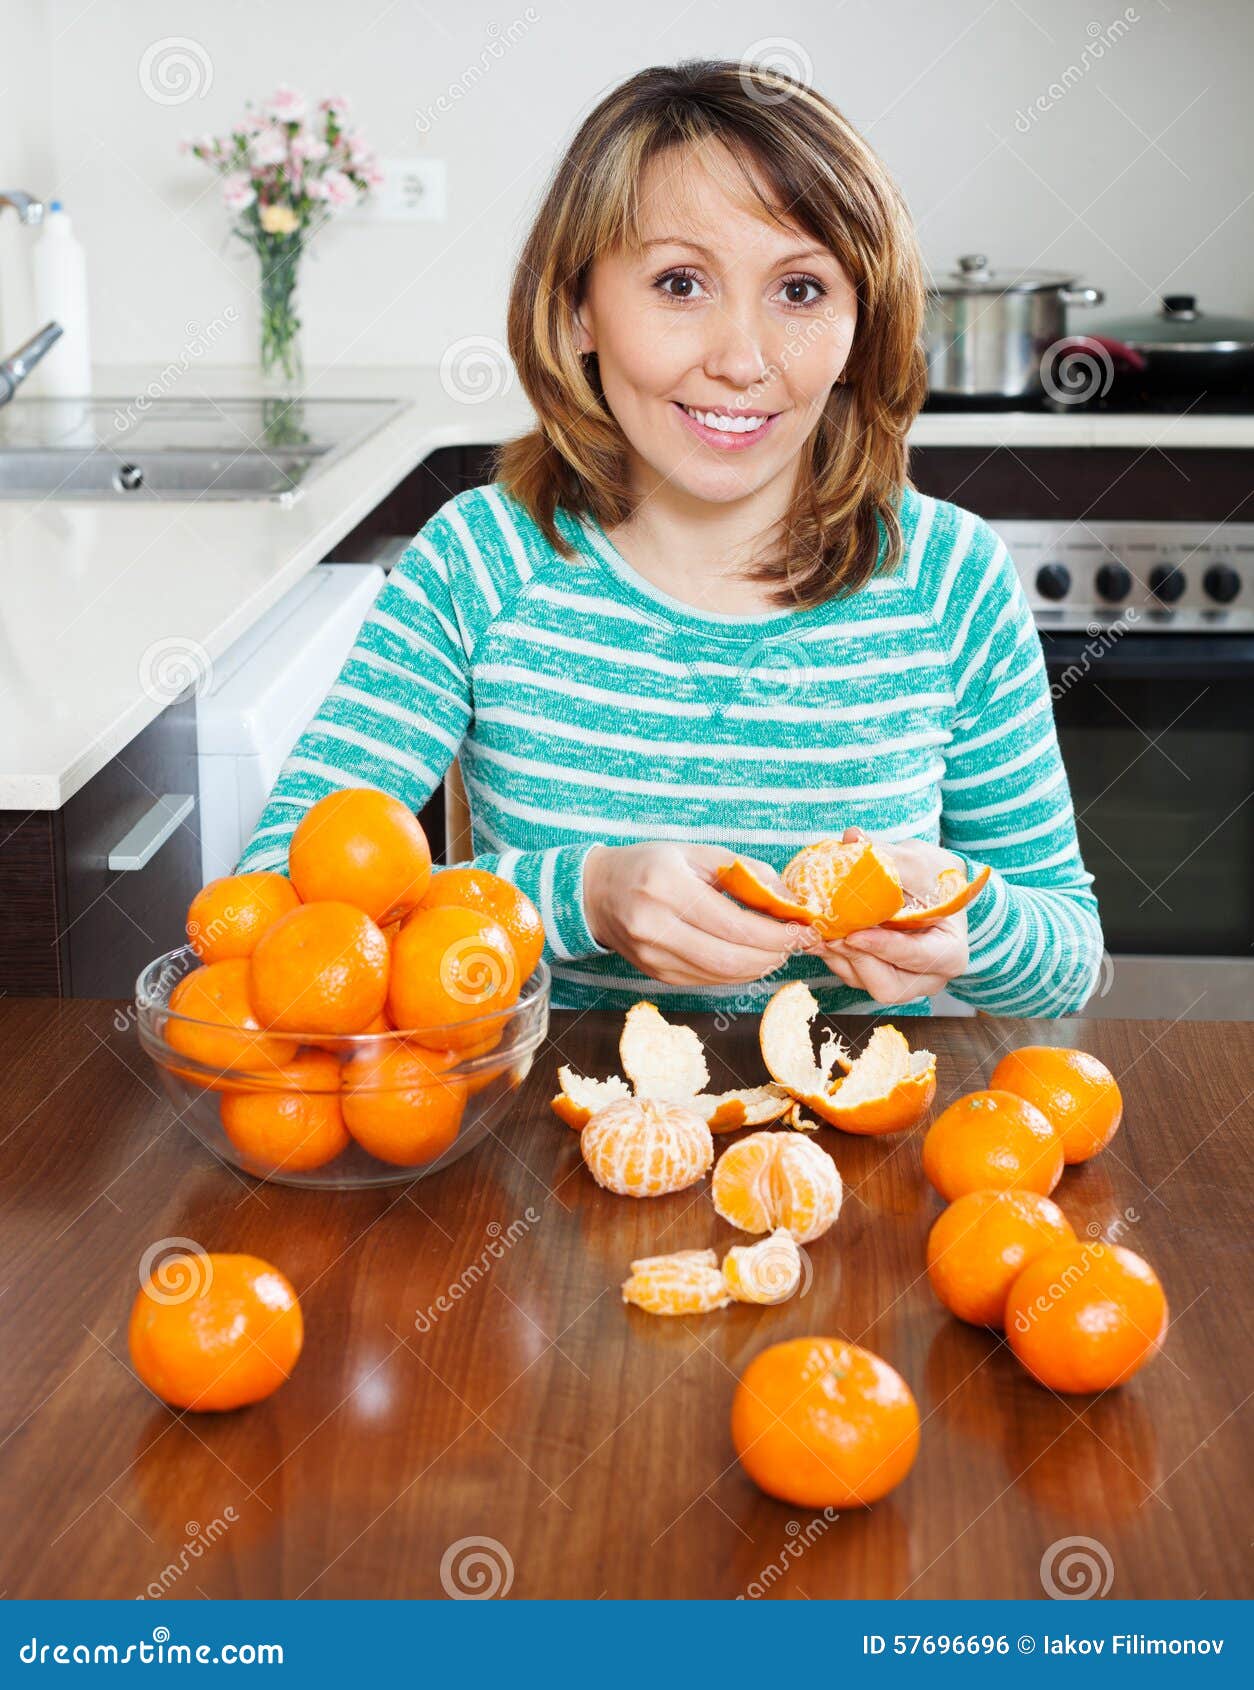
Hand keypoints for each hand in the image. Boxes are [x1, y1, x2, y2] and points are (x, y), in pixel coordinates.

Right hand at [583, 842, 823, 986]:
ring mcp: (653, 957)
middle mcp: (655, 927)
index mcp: (666, 887)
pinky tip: (751, 957)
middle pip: (730, 959)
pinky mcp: (656, 975)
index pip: (734, 925)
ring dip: (760, 966)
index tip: (804, 930)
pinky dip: (737, 972)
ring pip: (722, 976)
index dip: (776, 934)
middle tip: (798, 943)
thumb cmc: (651, 866)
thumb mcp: (696, 853)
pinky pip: (708, 980)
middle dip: (774, 954)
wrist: (597, 893)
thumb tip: (791, 901)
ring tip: (779, 949)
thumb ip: (746, 872)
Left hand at [816, 827, 969, 1003]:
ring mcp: (899, 980)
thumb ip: (888, 855)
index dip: (887, 948)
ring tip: (815, 931)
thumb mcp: (918, 863)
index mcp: (950, 953)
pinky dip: (829, 954)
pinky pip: (848, 973)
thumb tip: (853, 837)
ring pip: (863, 982)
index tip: (856, 935)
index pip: (920, 958)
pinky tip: (813, 933)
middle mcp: (927, 977)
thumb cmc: (931, 877)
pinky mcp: (873, 975)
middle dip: (856, 959)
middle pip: (888, 985)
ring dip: (836, 957)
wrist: (926, 886)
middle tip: (830, 935)